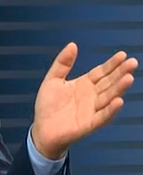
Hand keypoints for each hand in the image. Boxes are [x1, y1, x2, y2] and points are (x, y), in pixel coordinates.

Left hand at [31, 42, 137, 159]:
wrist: (42, 129)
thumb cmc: (48, 106)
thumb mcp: (53, 79)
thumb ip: (62, 63)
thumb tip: (72, 45)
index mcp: (83, 85)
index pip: (101, 72)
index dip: (111, 64)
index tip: (122, 55)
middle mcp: (91, 96)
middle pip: (108, 83)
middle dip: (120, 73)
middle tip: (132, 63)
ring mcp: (91, 110)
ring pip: (108, 97)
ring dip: (119, 89)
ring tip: (128, 78)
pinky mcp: (88, 124)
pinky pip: (102, 116)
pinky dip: (110, 110)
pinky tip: (118, 101)